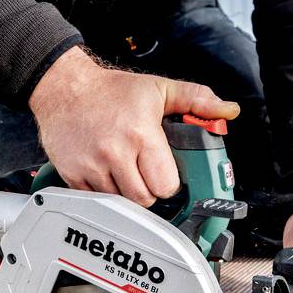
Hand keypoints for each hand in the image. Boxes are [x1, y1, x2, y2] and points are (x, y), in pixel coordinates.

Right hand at [29, 47, 239, 206]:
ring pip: (120, 204)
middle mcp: (115, 152)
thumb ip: (197, 100)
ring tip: (125, 172)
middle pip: (144, 199)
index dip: (169, 183)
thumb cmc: (111, 90)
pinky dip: (104, 194)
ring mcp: (91, 166)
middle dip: (150, 191)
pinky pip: (96, 201)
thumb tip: (228, 110)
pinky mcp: (72, 175)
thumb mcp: (158, 89)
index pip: (166, 185)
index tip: (166, 174)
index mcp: (141, 133)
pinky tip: (106, 174)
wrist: (63, 88)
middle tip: (145, 174)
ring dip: (126, 194)